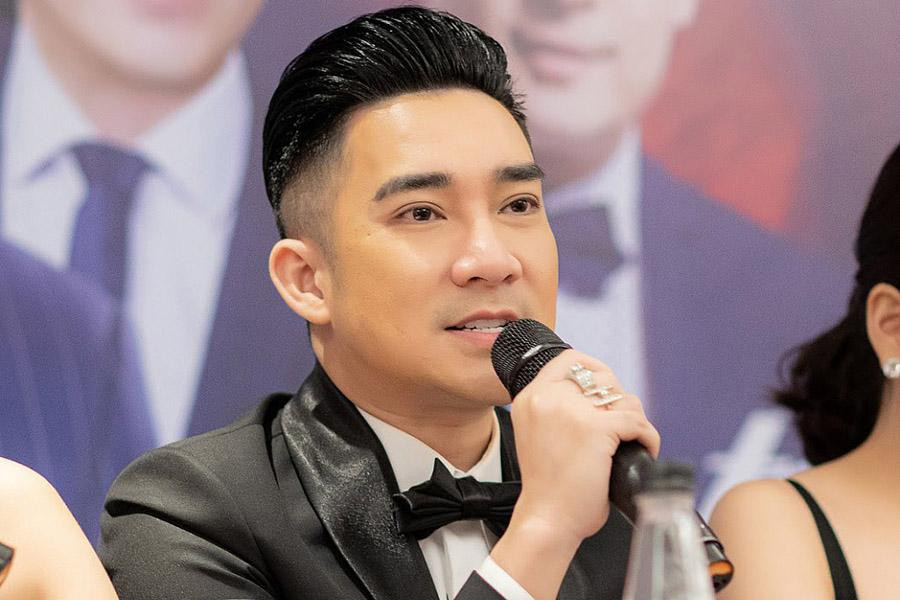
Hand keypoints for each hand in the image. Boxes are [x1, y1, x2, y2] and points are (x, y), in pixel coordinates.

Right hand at [490, 350, 659, 599]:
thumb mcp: (539, 434)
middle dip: (618, 400)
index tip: (607, 389)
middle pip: (602, 377)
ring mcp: (572, 410)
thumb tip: (600, 397)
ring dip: (634, 419)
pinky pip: (638, 422)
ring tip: (631, 442)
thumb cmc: (548, 487)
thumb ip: (557, 410)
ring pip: (623, 398)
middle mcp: (547, 397)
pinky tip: (643, 451)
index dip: (595, 370)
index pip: (569, 360)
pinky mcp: (596, 428)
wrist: (546, 519)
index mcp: (530, 397)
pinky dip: (648, 437)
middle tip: (620, 428)